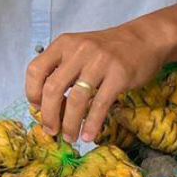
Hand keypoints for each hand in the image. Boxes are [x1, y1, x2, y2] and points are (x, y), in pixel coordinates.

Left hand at [27, 21, 172, 143]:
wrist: (144, 39)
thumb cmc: (107, 50)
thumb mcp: (80, 51)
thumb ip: (63, 71)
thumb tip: (46, 106)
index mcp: (63, 44)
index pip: (35, 70)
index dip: (32, 92)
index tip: (37, 108)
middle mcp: (78, 50)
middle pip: (53, 88)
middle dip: (49, 115)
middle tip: (51, 131)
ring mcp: (99, 62)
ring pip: (76, 100)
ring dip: (70, 124)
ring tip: (70, 137)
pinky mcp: (119, 75)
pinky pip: (100, 104)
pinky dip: (91, 124)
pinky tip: (88, 135)